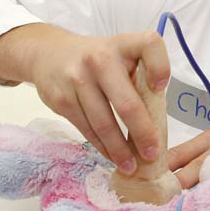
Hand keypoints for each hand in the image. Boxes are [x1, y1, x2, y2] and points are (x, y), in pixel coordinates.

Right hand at [22, 26, 169, 174]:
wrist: (48, 54)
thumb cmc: (98, 59)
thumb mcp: (120, 55)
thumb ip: (139, 77)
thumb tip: (156, 122)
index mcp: (123, 44)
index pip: (149, 45)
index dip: (160, 67)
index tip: (161, 88)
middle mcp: (100, 59)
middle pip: (127, 103)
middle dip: (142, 134)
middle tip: (152, 154)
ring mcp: (78, 80)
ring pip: (104, 123)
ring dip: (120, 149)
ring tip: (132, 166)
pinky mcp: (62, 100)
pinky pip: (87, 129)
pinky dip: (102, 146)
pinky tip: (112, 156)